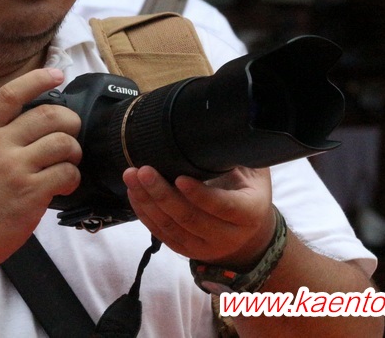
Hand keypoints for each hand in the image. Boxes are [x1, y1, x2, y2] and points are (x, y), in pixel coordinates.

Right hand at [0, 68, 81, 269]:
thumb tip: (27, 121)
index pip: (10, 95)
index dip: (37, 79)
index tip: (56, 74)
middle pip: (48, 115)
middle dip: (70, 120)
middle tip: (72, 131)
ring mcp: (15, 169)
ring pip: (63, 142)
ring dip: (74, 151)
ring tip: (69, 162)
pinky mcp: (30, 193)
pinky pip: (66, 173)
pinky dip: (72, 177)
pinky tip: (64, 185)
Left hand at [123, 166, 276, 267]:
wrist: (247, 229)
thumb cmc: (247, 189)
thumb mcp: (252, 172)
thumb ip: (236, 158)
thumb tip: (214, 134)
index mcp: (249, 213)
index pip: (223, 207)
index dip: (200, 194)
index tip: (179, 177)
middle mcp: (228, 236)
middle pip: (190, 218)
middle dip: (163, 193)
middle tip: (144, 170)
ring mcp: (205, 247)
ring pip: (172, 227)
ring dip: (148, 202)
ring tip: (132, 177)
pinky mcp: (186, 250)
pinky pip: (161, 234)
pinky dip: (145, 213)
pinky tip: (134, 193)